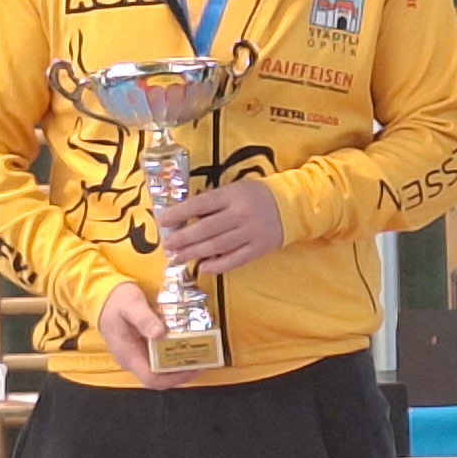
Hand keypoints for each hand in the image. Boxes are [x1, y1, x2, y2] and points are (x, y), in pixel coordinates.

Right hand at [95, 282, 201, 390]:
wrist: (102, 295)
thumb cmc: (116, 300)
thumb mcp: (131, 304)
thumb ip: (144, 318)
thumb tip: (160, 334)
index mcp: (128, 354)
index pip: (152, 379)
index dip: (175, 378)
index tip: (194, 367)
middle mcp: (132, 360)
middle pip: (160, 378)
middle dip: (183, 372)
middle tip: (203, 359)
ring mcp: (137, 356)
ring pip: (161, 371)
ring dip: (181, 365)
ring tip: (200, 354)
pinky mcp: (142, 349)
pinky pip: (160, 360)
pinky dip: (175, 356)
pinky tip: (188, 346)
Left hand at [156, 181, 284, 277]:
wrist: (293, 205)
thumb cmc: (256, 196)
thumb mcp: (234, 190)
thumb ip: (212, 202)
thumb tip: (184, 218)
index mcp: (233, 196)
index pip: (200, 205)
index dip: (179, 214)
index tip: (163, 222)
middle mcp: (241, 214)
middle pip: (206, 229)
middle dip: (183, 238)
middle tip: (168, 246)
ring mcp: (251, 233)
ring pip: (217, 246)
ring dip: (194, 253)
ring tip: (178, 257)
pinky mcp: (259, 248)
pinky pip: (235, 260)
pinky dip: (217, 265)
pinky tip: (202, 267)